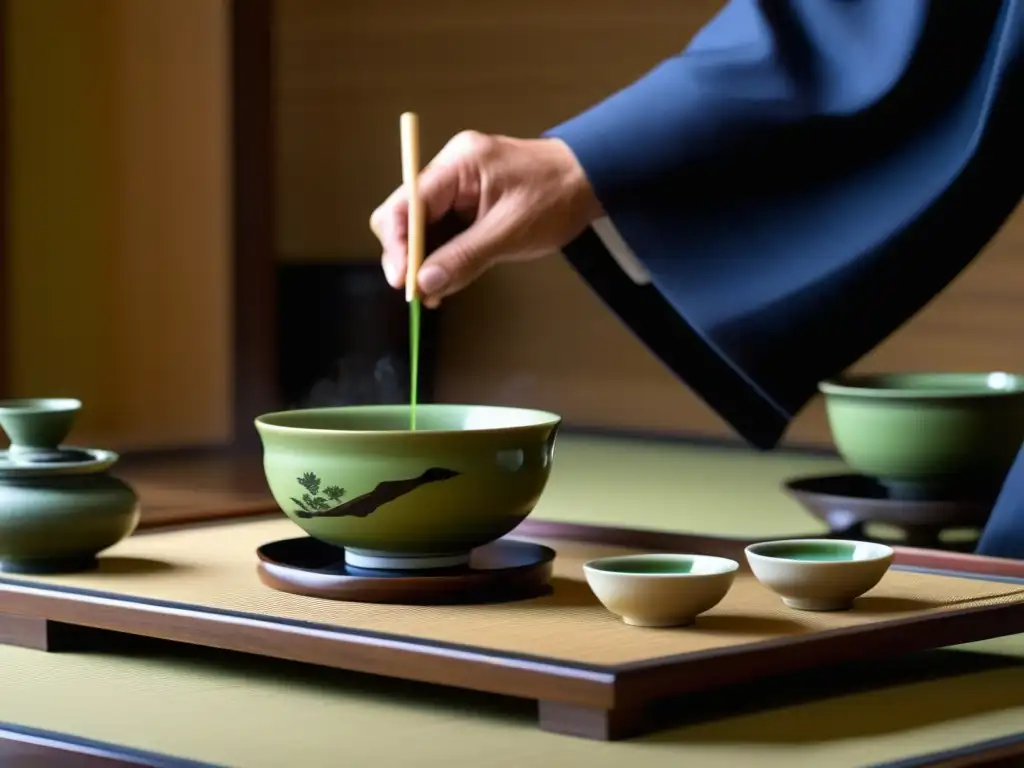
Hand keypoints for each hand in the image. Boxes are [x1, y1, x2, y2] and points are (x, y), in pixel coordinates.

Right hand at [370, 131, 602, 307]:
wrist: (591, 180)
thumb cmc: (556, 197)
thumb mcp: (511, 231)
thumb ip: (465, 257)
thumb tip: (425, 284)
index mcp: (457, 165)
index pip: (405, 203)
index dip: (397, 244)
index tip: (403, 281)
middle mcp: (450, 171)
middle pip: (405, 215)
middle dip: (407, 255)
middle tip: (417, 292)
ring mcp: (458, 186)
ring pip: (422, 227)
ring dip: (424, 262)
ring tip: (432, 295)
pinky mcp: (468, 203)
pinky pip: (443, 231)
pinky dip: (442, 258)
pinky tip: (445, 283)